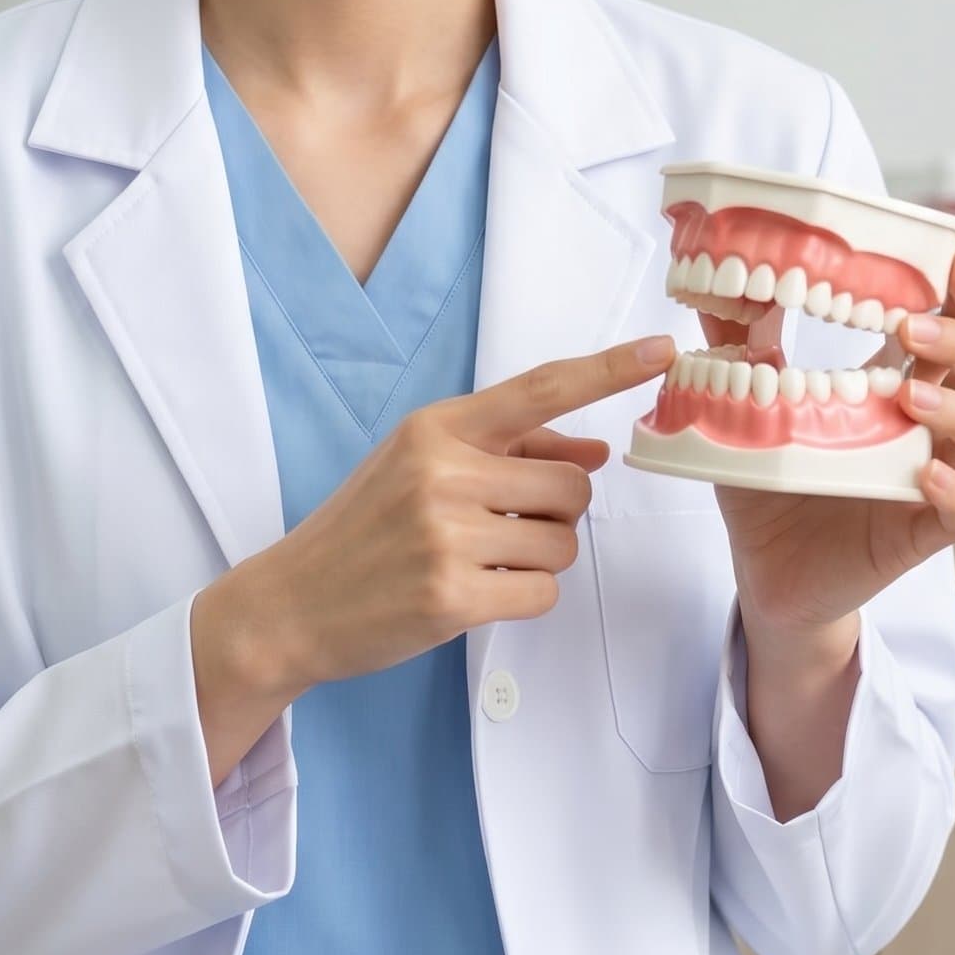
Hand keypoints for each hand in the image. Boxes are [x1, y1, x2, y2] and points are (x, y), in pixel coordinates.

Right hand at [234, 335, 675, 694]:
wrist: (292, 603)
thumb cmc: (364, 529)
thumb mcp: (421, 467)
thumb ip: (509, 453)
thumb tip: (595, 456)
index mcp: (436, 428)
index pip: (539, 389)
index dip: (608, 370)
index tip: (662, 351)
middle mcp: (443, 472)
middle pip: (572, 488)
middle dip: (557, 514)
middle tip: (504, 529)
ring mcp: (447, 535)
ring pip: (563, 545)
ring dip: (537, 560)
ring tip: (478, 562)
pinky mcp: (453, 597)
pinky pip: (543, 593)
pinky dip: (523, 598)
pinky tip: (474, 595)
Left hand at [700, 247, 954, 654]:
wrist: (765, 571)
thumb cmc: (771, 483)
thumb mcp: (750, 409)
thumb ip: (739, 350)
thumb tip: (717, 285)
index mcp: (897, 387)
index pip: (952, 331)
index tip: (950, 261)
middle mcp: (925, 429)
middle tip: (913, 331)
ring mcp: (929, 480)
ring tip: (911, 398)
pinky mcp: (919, 534)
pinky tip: (926, 474)